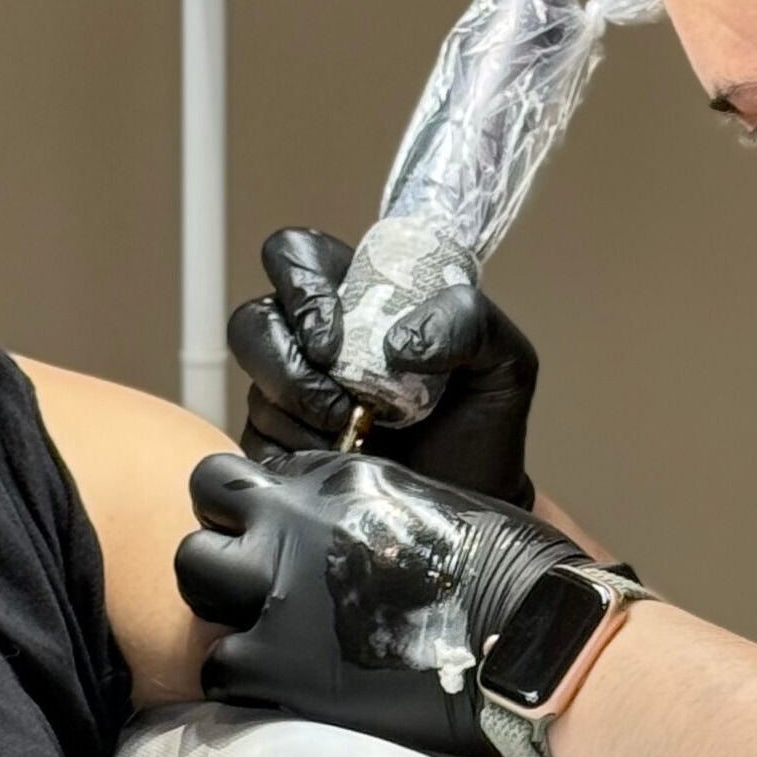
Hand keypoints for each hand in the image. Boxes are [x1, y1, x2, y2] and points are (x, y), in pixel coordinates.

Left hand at [175, 450, 588, 753]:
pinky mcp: (272, 664)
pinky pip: (215, 667)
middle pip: (202, 512)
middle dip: (222, 540)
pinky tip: (281, 679)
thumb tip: (333, 533)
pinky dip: (241, 676)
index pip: (251, 474)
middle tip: (256, 577)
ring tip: (262, 627)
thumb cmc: (498, 564)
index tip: (281, 534)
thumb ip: (358, 509)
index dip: (259, 506)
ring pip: (193, 583)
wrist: (524, 627)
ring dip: (222, 603)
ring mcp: (276, 591)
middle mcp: (292, 521)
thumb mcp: (422, 499)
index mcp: (334, 477)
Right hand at [229, 226, 539, 506]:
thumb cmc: (481, 423)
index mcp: (361, 297)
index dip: (299, 283)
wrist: (469, 500)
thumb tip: (400, 342)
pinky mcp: (275, 449)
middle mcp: (313, 342)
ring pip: (255, 388)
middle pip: (253, 321)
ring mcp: (287, 396)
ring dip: (300, 413)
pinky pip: (254, 444)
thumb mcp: (503, 360)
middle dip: (286, 361)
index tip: (333, 335)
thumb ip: (470, 322)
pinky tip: (339, 463)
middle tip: (340, 399)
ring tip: (354, 435)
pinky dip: (295, 453)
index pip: (297, 256)